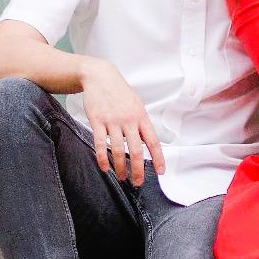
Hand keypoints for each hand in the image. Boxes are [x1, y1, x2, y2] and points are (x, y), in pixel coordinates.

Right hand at [80, 58, 164, 185]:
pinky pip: (100, 144)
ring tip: (122, 177)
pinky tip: (104, 167)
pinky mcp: (97, 121)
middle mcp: (128, 120)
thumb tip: (147, 143)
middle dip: (137, 170)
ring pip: (117, 150)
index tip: (160, 172)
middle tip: (138, 182)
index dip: (158, 158)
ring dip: (120, 167)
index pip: (153, 142)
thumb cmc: (120, 92)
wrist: (100, 76)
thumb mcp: (136, 105)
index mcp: (141, 117)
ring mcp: (112, 121)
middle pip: (135, 151)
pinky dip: (102, 158)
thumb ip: (141, 124)